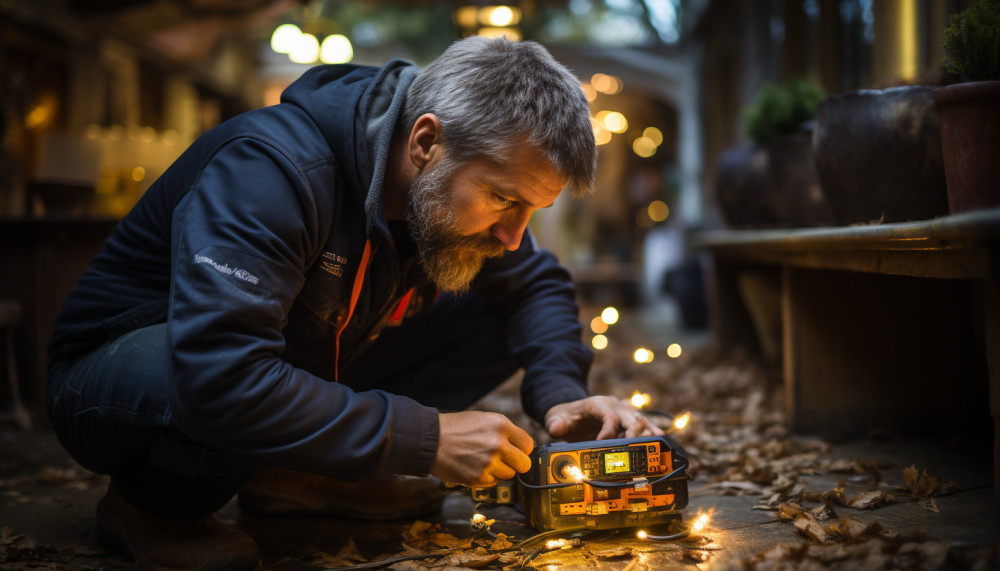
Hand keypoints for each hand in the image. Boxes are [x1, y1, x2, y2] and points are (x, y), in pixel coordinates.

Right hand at [430, 411, 533, 486]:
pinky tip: (475, 467)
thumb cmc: (455, 428)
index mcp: (501, 425)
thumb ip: (505, 432)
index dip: (522, 449)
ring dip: (500, 471)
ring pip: (509, 475)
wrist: (429, 440)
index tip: (515, 451)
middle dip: (516, 464)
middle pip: (524, 464)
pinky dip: (487, 478)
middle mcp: (498, 444)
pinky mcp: (478, 478)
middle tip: (505, 461)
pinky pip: (494, 483)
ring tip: (484, 462)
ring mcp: (488, 462)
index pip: (528, 445)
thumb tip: (522, 448)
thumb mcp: (484, 419)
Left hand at [544, 396, 664, 441]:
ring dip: (647, 431)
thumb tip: (556, 429)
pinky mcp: (626, 420)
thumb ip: (556, 424)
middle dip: (633, 432)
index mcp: (597, 404)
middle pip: (628, 416)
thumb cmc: (566, 418)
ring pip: (639, 419)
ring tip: (658, 441)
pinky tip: (661, 438)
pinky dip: (650, 431)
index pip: (609, 416)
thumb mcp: (557, 419)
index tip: (603, 445)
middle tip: (636, 447)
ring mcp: (622, 412)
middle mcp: (613, 405)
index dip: (608, 431)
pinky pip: (642, 424)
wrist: (572, 412)